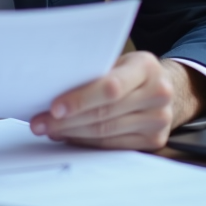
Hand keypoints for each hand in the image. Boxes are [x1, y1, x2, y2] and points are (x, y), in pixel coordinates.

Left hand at [28, 52, 205, 149]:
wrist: (163, 87)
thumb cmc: (130, 72)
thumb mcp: (119, 61)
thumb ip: (94, 70)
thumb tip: (52, 86)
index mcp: (147, 66)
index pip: (111, 87)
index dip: (80, 99)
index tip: (54, 107)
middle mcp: (158, 93)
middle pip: (105, 113)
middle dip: (67, 120)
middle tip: (41, 123)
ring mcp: (159, 120)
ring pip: (106, 132)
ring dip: (72, 133)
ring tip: (49, 130)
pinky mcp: (154, 140)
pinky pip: (112, 145)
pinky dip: (87, 142)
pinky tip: (69, 136)